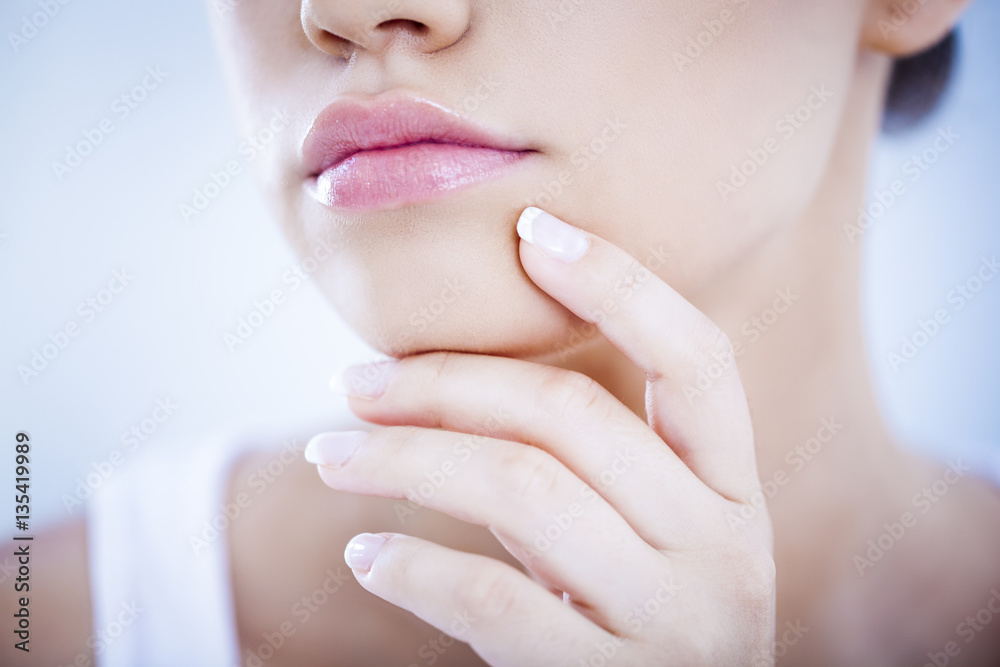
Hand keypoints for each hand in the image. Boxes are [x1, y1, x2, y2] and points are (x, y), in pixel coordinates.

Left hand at [305, 207, 775, 665]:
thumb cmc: (636, 622)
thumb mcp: (646, 539)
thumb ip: (591, 466)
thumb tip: (455, 376)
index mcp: (734, 494)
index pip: (699, 361)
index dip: (623, 285)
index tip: (532, 230)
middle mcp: (722, 549)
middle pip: (571, 417)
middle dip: (446, 381)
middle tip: (354, 380)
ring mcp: (673, 622)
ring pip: (523, 490)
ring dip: (405, 458)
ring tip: (331, 452)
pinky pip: (494, 604)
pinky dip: (415, 567)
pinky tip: (365, 552)